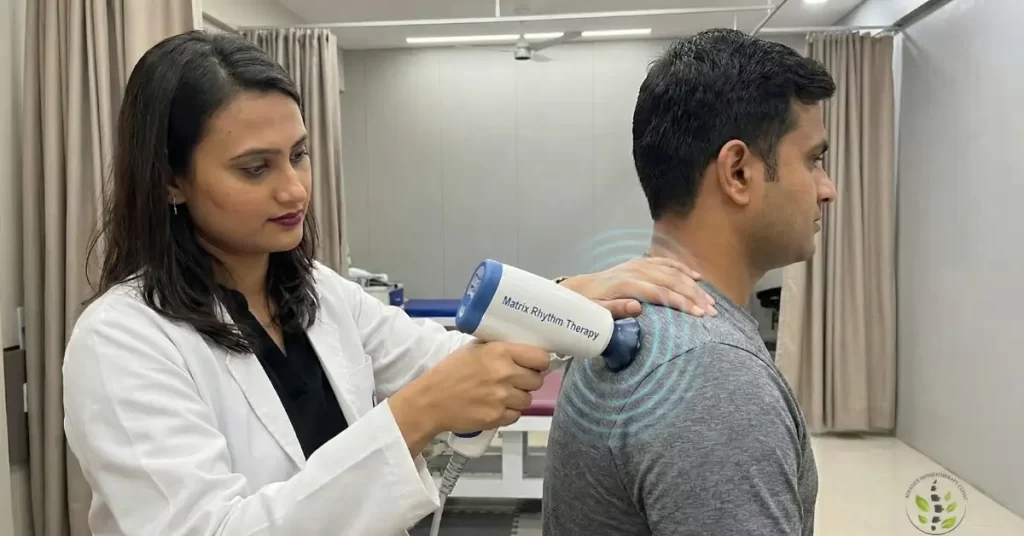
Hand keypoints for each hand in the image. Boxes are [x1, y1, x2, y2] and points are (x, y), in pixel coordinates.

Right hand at [390, 341, 548, 452]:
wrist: (430, 401)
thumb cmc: (450, 372)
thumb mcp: (474, 349)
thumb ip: (500, 348)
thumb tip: (525, 351)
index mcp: (500, 352)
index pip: (540, 358)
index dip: (539, 363)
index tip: (534, 365)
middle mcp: (505, 374)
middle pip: (537, 381)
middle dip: (527, 381)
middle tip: (513, 381)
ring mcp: (502, 398)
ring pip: (528, 400)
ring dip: (517, 399)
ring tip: (499, 395)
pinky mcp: (497, 417)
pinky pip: (516, 415)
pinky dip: (507, 413)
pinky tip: (493, 406)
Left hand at [559, 256, 716, 318]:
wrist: (577, 290)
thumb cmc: (587, 306)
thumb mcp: (595, 312)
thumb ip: (615, 310)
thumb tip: (637, 308)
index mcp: (625, 284)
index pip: (659, 293)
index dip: (681, 303)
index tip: (699, 315)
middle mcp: (634, 271)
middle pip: (671, 282)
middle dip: (694, 296)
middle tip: (712, 312)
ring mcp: (638, 265)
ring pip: (672, 272)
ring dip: (693, 286)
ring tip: (710, 301)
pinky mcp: (640, 263)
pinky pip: (665, 263)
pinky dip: (682, 269)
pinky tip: (697, 277)